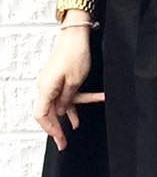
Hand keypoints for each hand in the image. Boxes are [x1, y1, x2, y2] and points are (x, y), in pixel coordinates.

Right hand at [33, 29, 104, 150]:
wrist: (76, 34)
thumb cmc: (75, 54)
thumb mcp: (75, 81)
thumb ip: (67, 99)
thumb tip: (62, 111)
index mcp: (45, 88)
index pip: (42, 115)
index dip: (51, 129)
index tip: (60, 140)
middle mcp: (45, 86)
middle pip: (49, 112)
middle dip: (58, 127)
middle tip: (64, 142)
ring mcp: (52, 81)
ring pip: (60, 102)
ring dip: (70, 113)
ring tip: (77, 126)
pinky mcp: (59, 77)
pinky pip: (67, 92)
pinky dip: (78, 98)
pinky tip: (95, 99)